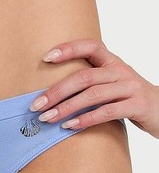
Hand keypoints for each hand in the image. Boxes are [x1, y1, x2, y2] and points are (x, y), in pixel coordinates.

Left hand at [29, 38, 158, 138]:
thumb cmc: (128, 99)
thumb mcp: (110, 86)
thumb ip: (89, 85)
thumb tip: (51, 95)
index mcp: (112, 62)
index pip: (90, 46)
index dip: (69, 49)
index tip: (46, 58)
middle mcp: (121, 71)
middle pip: (85, 76)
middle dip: (57, 91)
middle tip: (36, 105)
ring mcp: (130, 88)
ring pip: (93, 95)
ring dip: (66, 108)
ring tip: (47, 118)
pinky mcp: (137, 106)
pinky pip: (107, 112)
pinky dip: (86, 119)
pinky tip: (69, 126)